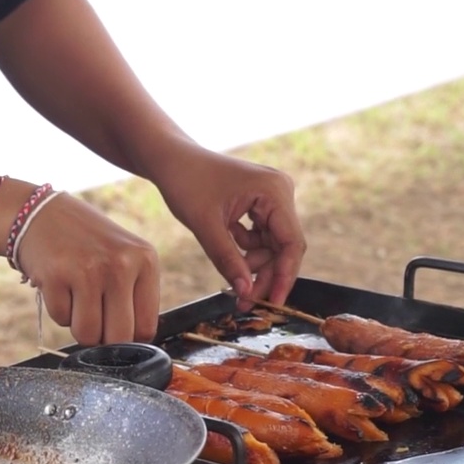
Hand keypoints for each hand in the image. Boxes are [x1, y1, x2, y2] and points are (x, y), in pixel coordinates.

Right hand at [13, 193, 160, 345]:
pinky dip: (58, 310)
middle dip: (103, 338)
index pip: (146, 328)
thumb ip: (134, 295)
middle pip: (118, 337)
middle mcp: (120, 264)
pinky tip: (60, 285)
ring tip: (76, 298)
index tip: (115, 327)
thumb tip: (134, 345)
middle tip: (94, 315)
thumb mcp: (124, 257)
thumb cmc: (87, 242)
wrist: (41, 214)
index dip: (128, 337)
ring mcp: (87, 270)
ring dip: (78, 326)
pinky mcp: (55, 276)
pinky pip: (61, 320)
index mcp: (144, 260)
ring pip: (87, 334)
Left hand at [152, 147, 306, 309]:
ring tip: (228, 271)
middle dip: (264, 275)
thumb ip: (228, 260)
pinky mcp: (261, 203)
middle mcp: (281, 192)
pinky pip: (261, 237)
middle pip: (284, 248)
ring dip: (253, 264)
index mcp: (274, 191)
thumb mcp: (205, 226)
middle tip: (243, 302)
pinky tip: (225, 241)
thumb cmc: (186, 183)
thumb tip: (247, 293)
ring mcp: (272, 198)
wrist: (171, 160)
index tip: (273, 303)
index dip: (284, 276)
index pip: (292, 243)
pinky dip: (245, 250)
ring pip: (272, 246)